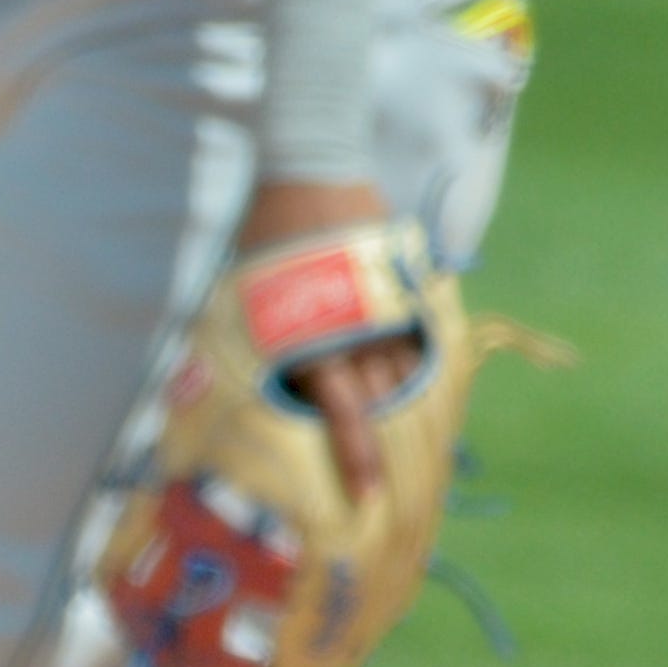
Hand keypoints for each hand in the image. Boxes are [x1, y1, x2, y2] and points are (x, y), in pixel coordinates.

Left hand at [239, 175, 421, 502]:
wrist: (310, 170)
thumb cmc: (262, 242)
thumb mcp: (243, 304)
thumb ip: (257, 355)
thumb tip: (246, 409)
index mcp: (310, 339)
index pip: (344, 413)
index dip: (359, 457)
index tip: (371, 495)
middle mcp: (356, 329)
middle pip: (384, 402)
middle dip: (390, 442)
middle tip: (395, 484)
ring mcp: (388, 306)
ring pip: (409, 375)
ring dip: (410, 408)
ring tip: (414, 444)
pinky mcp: (408, 284)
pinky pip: (424, 339)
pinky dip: (424, 368)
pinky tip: (423, 392)